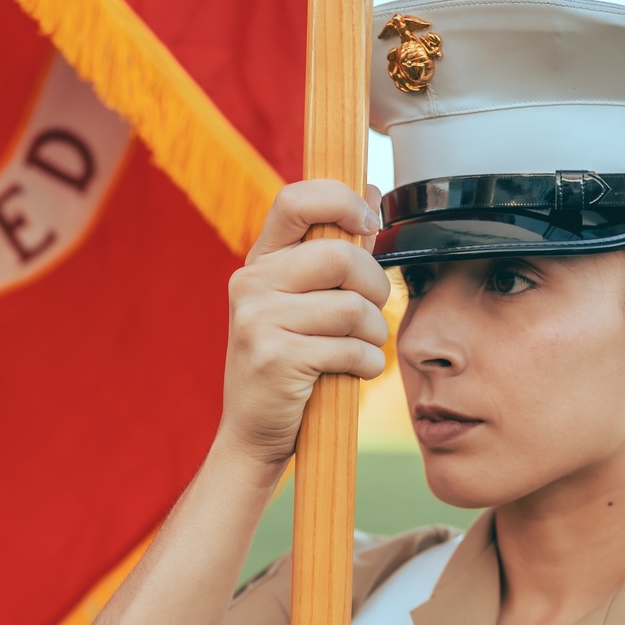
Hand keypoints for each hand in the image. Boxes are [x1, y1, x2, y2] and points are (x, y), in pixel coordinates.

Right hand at [217, 180, 389, 471]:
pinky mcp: (276, 359)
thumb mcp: (299, 302)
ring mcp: (259, 322)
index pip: (295, 200)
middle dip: (374, 286)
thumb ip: (330, 251)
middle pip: (340, 258)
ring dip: (373, 334)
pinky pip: (350, 349)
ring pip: (352, 308)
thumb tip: (370, 191)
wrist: (252, 433)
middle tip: (372, 311)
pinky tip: (353, 372)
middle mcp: (251, 284)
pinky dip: (366, 364)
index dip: (341, 200)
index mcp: (259, 263)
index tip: (369, 221)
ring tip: (360, 348)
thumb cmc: (288, 364)